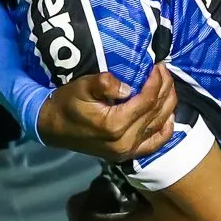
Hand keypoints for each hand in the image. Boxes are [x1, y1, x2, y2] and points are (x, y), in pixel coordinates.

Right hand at [38, 68, 176, 160]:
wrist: (52, 128)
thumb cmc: (67, 104)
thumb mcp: (81, 87)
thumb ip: (104, 83)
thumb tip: (127, 86)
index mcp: (115, 124)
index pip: (147, 99)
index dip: (156, 81)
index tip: (158, 65)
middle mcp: (126, 141)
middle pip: (156, 111)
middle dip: (164, 88)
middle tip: (164, 70)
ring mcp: (127, 151)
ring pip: (159, 125)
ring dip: (167, 103)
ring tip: (167, 84)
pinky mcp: (126, 154)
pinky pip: (154, 144)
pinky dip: (165, 130)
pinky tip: (169, 116)